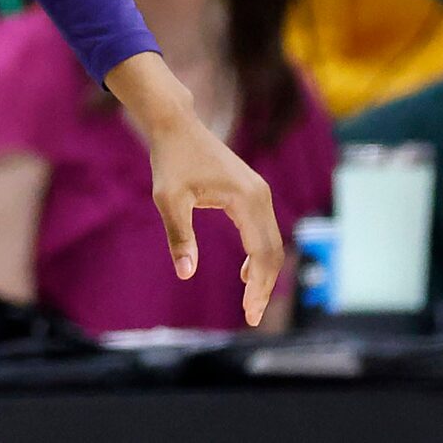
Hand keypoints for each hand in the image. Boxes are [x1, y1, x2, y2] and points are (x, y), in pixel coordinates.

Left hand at [138, 90, 284, 325]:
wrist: (175, 125)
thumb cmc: (171, 160)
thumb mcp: (169, 199)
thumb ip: (179, 236)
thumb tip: (186, 273)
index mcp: (247, 198)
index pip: (262, 252)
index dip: (259, 286)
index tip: (249, 313)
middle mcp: (260, 195)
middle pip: (274, 251)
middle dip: (266, 286)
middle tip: (252, 317)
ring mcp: (259, 193)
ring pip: (272, 242)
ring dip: (264, 273)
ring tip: (250, 302)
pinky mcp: (251, 192)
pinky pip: (263, 230)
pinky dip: (259, 255)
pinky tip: (245, 273)